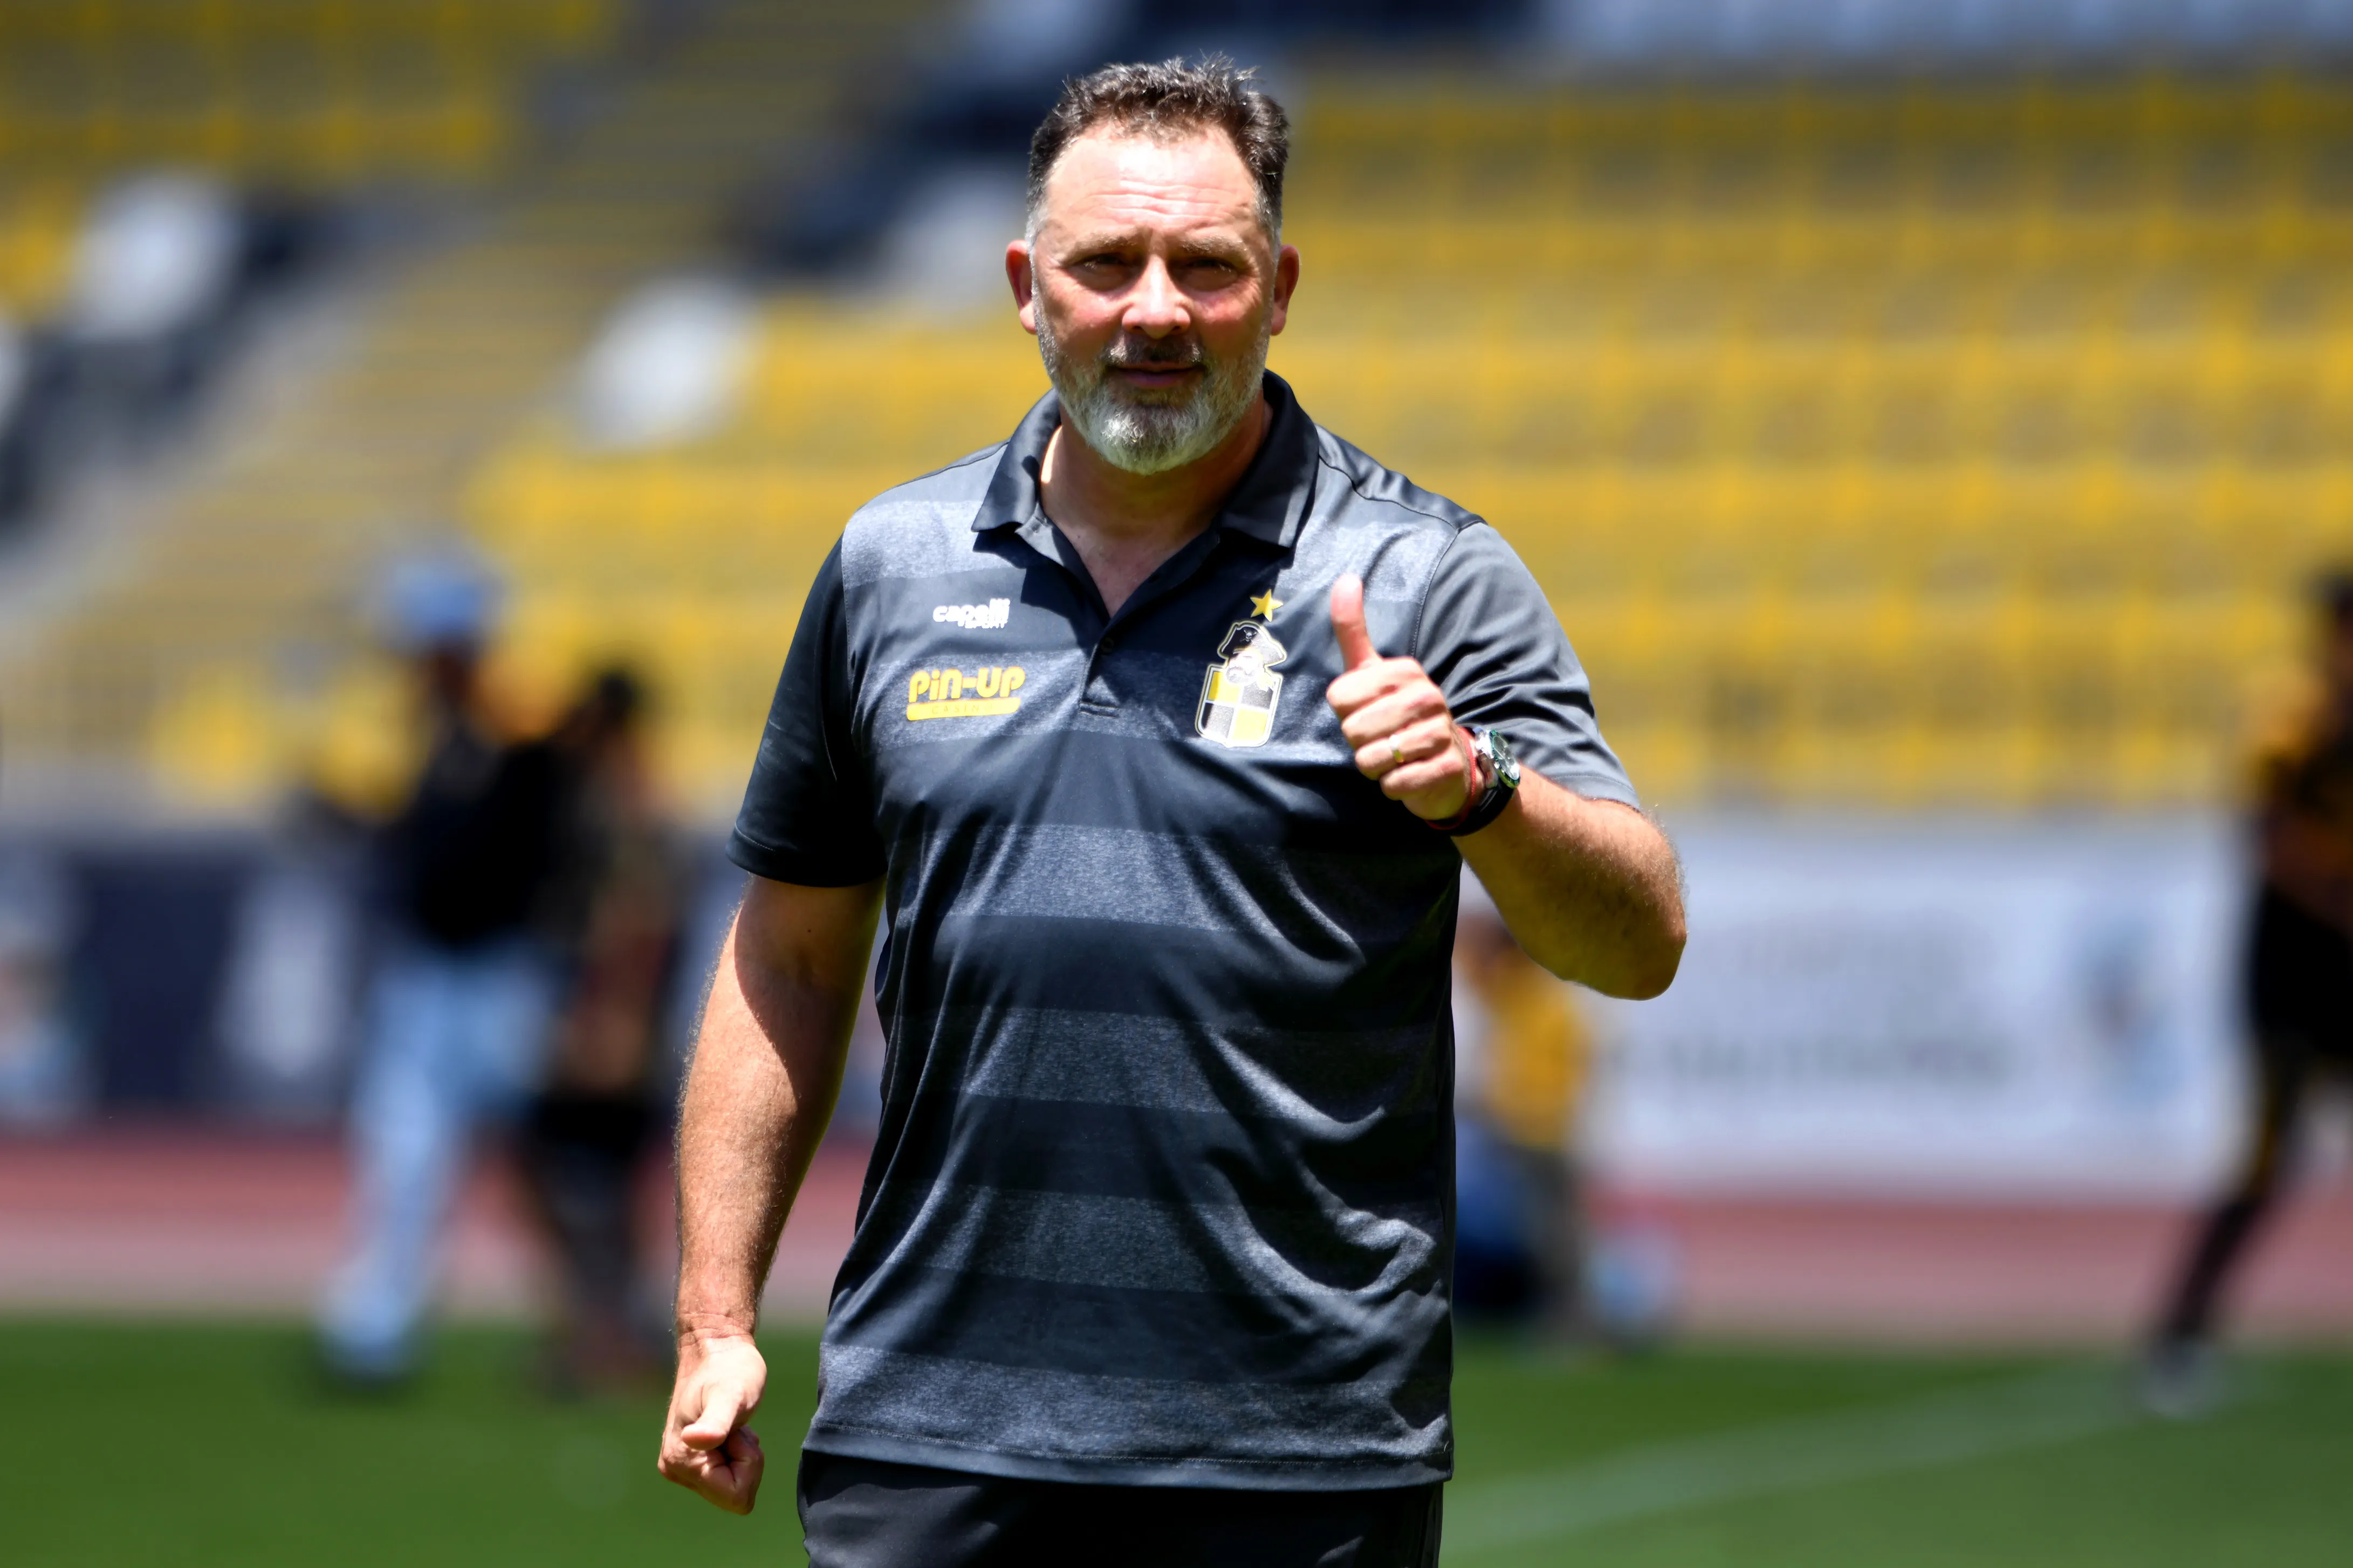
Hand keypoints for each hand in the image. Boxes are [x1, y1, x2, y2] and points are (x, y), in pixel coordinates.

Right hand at [657, 1330, 767, 1514]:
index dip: (746, 1463)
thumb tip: (694, 1439)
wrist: (716, 1348)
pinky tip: (729, 1429)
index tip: (735, 1431)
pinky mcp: (692, 1458)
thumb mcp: (732, 1395)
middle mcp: (674, 1469)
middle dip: (744, 1461)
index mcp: (681, 1460)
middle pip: (733, 1494)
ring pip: (732, 1485)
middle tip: (735, 1426)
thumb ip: (716, 1422)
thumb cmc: (729, 1369)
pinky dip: (736, 1452)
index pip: (735, 1496)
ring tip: (731, 1424)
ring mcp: (681, 1466)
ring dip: (740, 1454)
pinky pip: (729, 1475)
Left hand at [1326, 574, 1477, 821]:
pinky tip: (1407, 775)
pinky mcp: (1446, 768)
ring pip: (1372, 759)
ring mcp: (1439, 731)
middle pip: (1353, 730)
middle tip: (1381, 739)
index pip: (1339, 698)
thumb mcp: (1373, 672)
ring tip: (1394, 757)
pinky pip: (1394, 783)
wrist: (1448, 765)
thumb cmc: (1398, 716)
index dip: (1345, 713)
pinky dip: (1392, 786)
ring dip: (1375, 767)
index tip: (1367, 712)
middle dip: (1359, 744)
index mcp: (1404, 671)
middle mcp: (1426, 696)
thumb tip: (1346, 578)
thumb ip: (1354, 630)